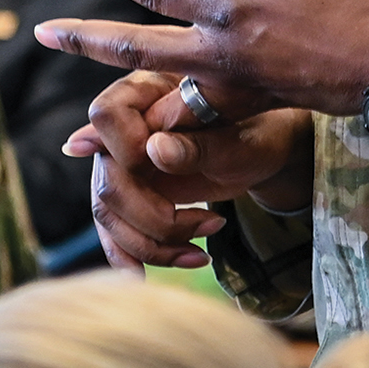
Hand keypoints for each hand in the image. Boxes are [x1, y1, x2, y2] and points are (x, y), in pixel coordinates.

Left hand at [35, 0, 368, 115]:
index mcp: (233, 6)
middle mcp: (223, 53)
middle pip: (136, 49)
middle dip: (85, 41)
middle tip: (41, 34)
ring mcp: (238, 86)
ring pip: (162, 87)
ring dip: (120, 83)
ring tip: (82, 88)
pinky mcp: (257, 105)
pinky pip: (195, 113)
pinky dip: (165, 113)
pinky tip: (152, 115)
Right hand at [63, 71, 312, 269]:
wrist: (261, 152)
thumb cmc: (253, 132)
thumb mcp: (236, 140)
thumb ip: (196, 143)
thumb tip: (153, 150)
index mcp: (147, 92)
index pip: (106, 115)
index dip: (128, 148)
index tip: (162, 164)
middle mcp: (125, 127)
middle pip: (107, 179)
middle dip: (152, 217)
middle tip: (208, 224)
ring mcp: (123, 163)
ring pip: (108, 213)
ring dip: (151, 244)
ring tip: (199, 253)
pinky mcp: (131, 194)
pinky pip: (114, 232)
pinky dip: (130, 256)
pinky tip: (144, 277)